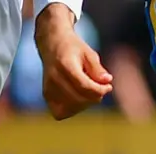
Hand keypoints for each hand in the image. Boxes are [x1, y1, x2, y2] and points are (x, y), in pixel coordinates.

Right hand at [34, 5, 112, 119]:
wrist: (52, 44)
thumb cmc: (74, 48)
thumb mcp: (89, 53)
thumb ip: (97, 68)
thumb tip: (107, 81)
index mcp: (65, 65)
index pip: (84, 86)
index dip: (100, 90)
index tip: (108, 86)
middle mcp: (54, 78)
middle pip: (79, 98)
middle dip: (95, 97)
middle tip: (101, 88)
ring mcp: (48, 88)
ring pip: (71, 108)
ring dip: (85, 103)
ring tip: (89, 90)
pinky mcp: (46, 95)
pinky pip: (61, 112)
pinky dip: (72, 108)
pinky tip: (78, 97)